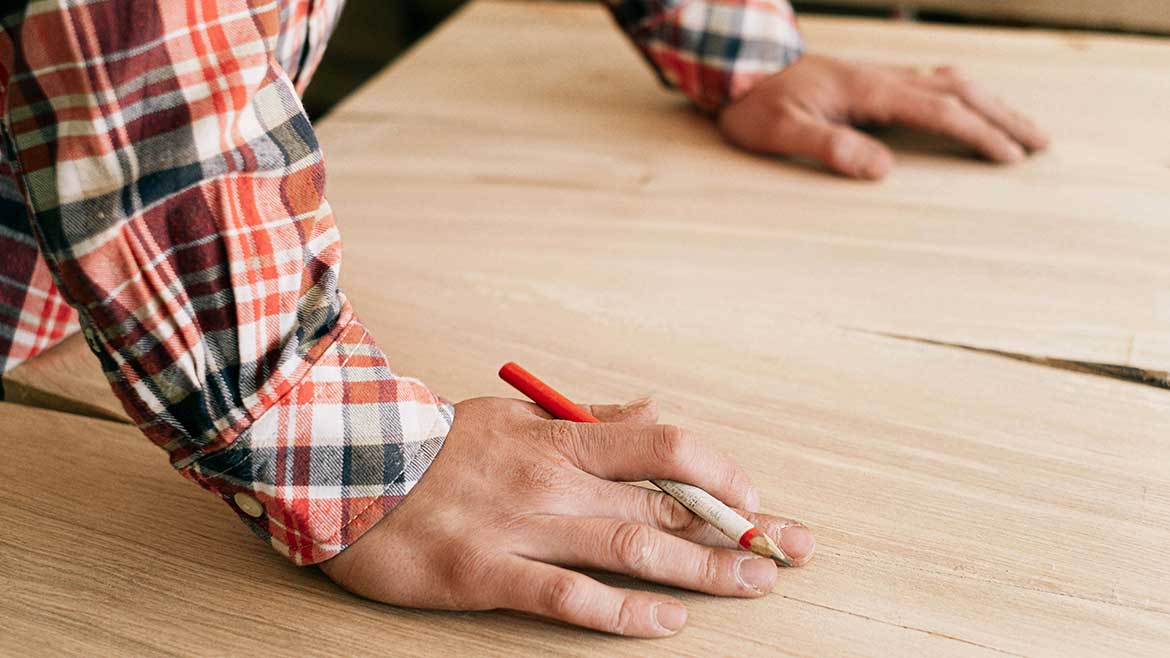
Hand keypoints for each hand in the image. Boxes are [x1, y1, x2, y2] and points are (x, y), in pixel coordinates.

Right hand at [319, 396, 814, 636]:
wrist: (347, 465)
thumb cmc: (438, 443)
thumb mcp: (517, 413)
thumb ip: (587, 417)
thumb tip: (650, 408)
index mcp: (561, 438)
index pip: (664, 446)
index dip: (720, 472)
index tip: (754, 498)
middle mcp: (553, 480)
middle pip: (665, 503)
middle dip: (736, 529)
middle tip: (792, 550)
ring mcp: (523, 527)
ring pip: (631, 548)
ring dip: (700, 570)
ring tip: (752, 585)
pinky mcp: (486, 574)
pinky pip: (567, 597)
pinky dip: (622, 613)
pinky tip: (665, 624)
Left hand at [717, 54, 1048, 178]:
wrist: (738, 69)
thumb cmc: (755, 105)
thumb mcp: (780, 133)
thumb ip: (829, 147)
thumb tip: (882, 169)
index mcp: (868, 90)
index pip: (939, 111)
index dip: (978, 133)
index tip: (1010, 157)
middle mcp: (883, 76)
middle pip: (960, 90)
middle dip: (1003, 116)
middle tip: (1042, 143)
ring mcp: (881, 75)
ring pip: (952, 82)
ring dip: (992, 103)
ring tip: (1023, 128)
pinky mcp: (874, 80)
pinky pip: (934, 82)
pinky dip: (966, 96)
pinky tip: (975, 107)